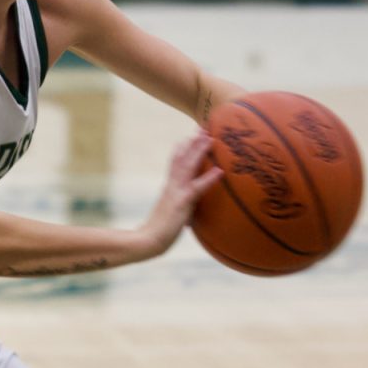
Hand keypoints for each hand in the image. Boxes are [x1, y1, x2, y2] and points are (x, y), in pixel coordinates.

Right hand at [140, 130, 223, 256]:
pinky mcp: (182, 202)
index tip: (190, 135)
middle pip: (182, 157)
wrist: (147, 241)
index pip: (175, 162)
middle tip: (203, 127)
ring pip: (189, 166)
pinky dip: (209, 178)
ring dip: (200, 151)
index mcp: (169, 187)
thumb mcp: (170, 215)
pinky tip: (220, 171)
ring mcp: (176, 192)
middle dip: (192, 142)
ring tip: (211, 138)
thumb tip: (187, 215)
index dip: (183, 148)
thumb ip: (179, 209)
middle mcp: (172, 185)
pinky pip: (198, 187)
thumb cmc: (158, 232)